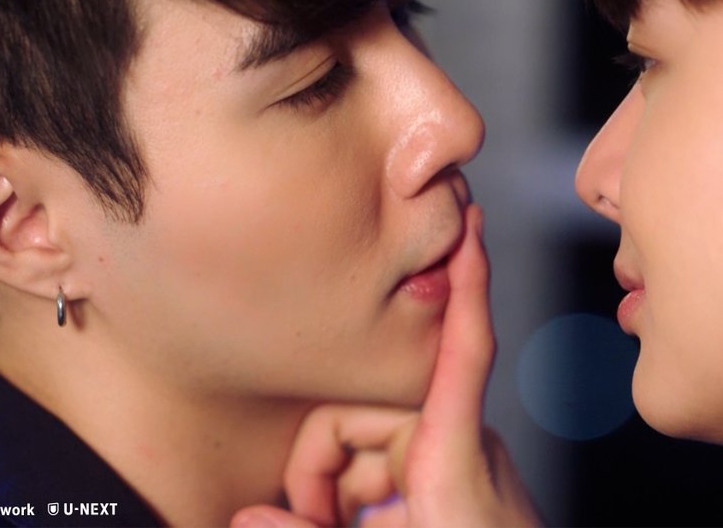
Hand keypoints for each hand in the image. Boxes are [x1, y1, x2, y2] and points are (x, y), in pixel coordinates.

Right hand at [231, 204, 540, 527]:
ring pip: (371, 452)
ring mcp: (459, 474)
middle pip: (365, 417)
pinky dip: (361, 502)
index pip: (466, 346)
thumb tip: (250, 517)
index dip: (469, 280)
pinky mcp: (454, 494)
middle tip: (313, 525)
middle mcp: (460, 452)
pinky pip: (392, 474)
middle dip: (321, 471)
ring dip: (337, 496)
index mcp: (455, 457)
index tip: (472, 225)